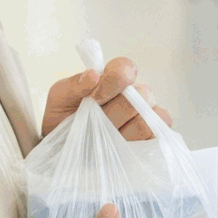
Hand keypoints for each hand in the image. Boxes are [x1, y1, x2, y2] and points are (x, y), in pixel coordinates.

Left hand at [42, 56, 170, 139]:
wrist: (63, 151)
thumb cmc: (63, 120)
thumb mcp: (59, 99)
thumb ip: (72, 85)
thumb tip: (93, 74)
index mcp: (112, 80)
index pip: (126, 67)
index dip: (115, 80)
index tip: (95, 98)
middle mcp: (133, 96)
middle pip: (142, 93)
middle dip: (114, 112)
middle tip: (95, 123)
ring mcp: (143, 116)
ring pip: (147, 117)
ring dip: (122, 131)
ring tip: (104, 139)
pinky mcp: (150, 138)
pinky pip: (157, 133)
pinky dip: (140, 140)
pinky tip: (120, 146)